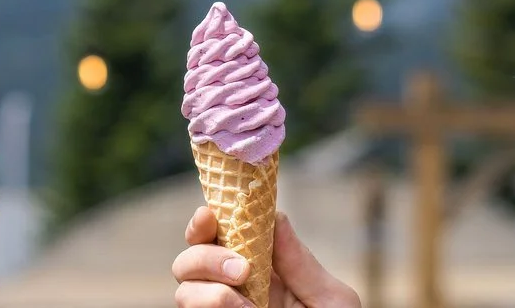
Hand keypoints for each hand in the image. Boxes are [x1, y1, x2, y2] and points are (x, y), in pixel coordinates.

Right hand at [172, 206, 360, 307]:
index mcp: (260, 268)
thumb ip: (301, 262)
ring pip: (184, 292)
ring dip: (210, 293)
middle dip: (205, 257)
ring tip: (246, 307)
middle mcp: (233, 289)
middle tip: (241, 270)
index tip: (209, 215)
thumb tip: (276, 215)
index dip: (204, 221)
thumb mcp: (330, 299)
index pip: (217, 235)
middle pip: (188, 259)